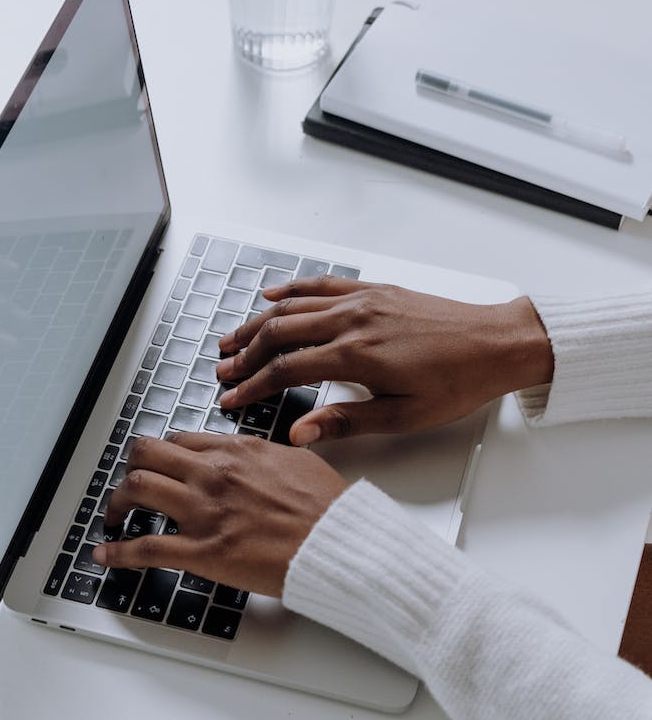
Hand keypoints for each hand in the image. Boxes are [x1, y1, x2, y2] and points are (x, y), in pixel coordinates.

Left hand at [93, 432, 346, 597]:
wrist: (338, 543)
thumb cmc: (327, 508)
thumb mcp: (296, 460)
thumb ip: (263, 455)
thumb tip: (250, 456)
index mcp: (236, 451)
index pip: (179, 440)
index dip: (160, 453)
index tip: (156, 466)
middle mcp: (213, 474)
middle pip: (146, 454)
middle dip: (130, 468)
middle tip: (128, 487)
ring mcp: (204, 511)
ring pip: (137, 489)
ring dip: (118, 503)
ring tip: (115, 517)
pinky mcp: (202, 551)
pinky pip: (146, 548)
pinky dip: (117, 552)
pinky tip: (105, 555)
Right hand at [215, 278, 553, 442]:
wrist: (498, 343)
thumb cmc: (459, 382)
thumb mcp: (403, 417)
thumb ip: (345, 423)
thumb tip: (299, 434)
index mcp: (357, 357)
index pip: (285, 371)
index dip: (252, 387)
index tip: (232, 399)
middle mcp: (353, 321)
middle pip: (279, 333)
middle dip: (244, 354)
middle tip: (222, 371)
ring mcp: (362, 300)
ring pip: (292, 306)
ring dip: (257, 322)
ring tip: (232, 339)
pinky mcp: (375, 290)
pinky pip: (321, 285)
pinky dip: (290, 289)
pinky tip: (271, 294)